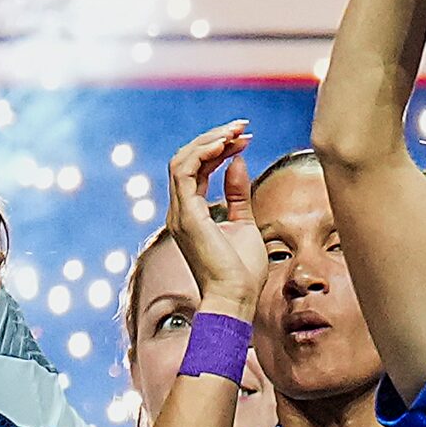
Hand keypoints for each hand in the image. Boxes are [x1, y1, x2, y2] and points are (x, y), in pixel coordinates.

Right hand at [164, 121, 265, 316]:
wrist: (236, 299)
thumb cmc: (242, 272)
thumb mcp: (245, 224)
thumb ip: (238, 194)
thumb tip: (239, 162)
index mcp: (191, 214)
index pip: (197, 169)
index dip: (219, 149)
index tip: (245, 139)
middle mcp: (180, 211)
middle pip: (186, 160)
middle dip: (214, 138)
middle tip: (242, 127)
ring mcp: (180, 213)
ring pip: (181, 160)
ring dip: (210, 141)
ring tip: (237, 131)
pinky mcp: (186, 216)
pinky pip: (184, 171)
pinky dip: (204, 153)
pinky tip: (226, 145)